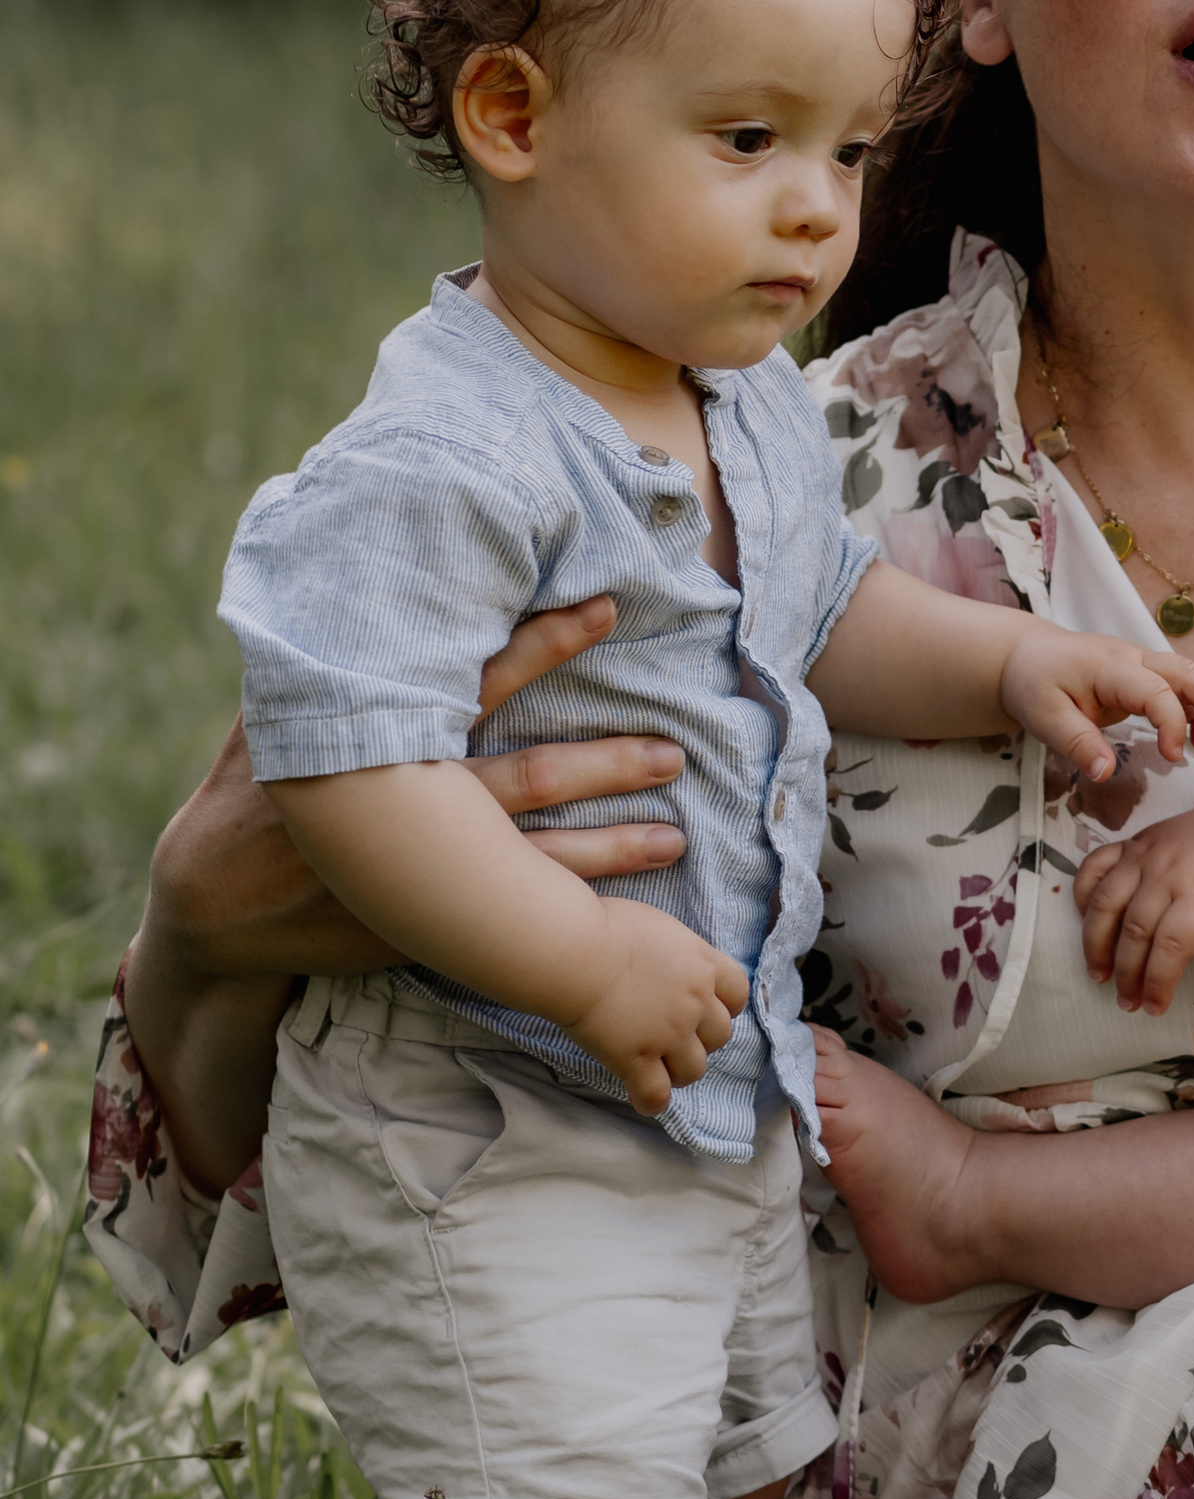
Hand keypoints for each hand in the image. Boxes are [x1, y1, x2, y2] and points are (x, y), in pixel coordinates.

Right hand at [143, 599, 684, 984]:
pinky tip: (621, 913)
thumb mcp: (275, 714)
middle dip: (606, 762)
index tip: (604, 609)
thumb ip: (329, 657)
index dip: (545, 642)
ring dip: (610, 844)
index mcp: (381, 736)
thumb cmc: (249, 793)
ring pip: (535, 858)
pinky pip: (512, 921)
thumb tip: (358, 572)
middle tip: (672, 747)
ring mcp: (420, 873)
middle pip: (529, 776)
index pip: (479, 678)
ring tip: (675, 832)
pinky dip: (568, 912)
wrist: (212, 905)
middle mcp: (410, 805)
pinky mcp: (422, 926)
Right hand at [555, 897, 749, 1118]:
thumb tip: (678, 858)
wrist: (572, 950)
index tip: (708, 1003)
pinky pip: (656, 1095)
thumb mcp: (653, 912)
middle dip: (704, 1037)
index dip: (725, 1001)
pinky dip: (653, 1101)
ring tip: (664, 1065)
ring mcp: (667, 1034)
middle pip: (722, 1034)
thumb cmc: (601, 921)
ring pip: (695, 1068)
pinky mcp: (635, 1059)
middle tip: (681, 1035)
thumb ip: (675, 929)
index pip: (739, 991)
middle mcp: (695, 1001)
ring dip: (682, 1068)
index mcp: (703, 962)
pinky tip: (644, 1097)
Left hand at [997, 628, 1193, 784]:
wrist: (1026, 657)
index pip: (1156, 690)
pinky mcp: (1142, 678)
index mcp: (1110, 666)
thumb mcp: (1043, 716)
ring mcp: (1141, 665)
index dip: (1172, 723)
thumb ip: (1077, 743)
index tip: (1174, 758)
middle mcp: (1133, 659)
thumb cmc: (1034, 683)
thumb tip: (1105, 773)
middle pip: (1186, 673)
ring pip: (1189, 679)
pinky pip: (1178, 690)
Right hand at [1074, 803, 1193, 1012]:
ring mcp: (1142, 854)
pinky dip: (1082, 894)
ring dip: (1095, 943)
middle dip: (1126, 973)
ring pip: (1105, 902)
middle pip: (1134, 930)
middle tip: (1127, 1002)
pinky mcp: (1129, 844)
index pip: (1172, 945)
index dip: (1159, 981)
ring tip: (1099, 975)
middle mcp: (1166, 871)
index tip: (1154, 1008)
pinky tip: (1088, 923)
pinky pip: (1093, 867)